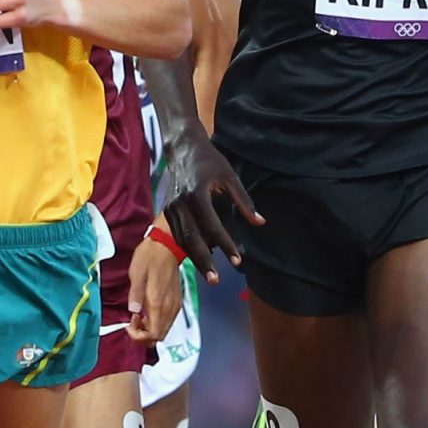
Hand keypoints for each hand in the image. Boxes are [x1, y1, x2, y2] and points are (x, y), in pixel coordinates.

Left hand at [126, 234, 184, 342]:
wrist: (167, 245)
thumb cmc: (150, 257)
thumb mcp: (136, 274)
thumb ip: (135, 295)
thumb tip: (133, 311)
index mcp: (158, 303)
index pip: (154, 335)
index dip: (140, 337)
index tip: (129, 325)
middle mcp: (169, 308)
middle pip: (159, 336)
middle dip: (143, 335)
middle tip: (132, 321)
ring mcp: (174, 305)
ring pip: (163, 329)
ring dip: (149, 328)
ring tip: (138, 314)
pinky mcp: (176, 301)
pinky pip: (167, 320)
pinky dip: (156, 321)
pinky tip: (147, 309)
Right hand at [157, 130, 261, 282]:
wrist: (181, 147)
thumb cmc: (210, 161)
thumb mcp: (230, 177)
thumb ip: (244, 201)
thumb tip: (260, 223)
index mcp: (197, 194)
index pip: (212, 225)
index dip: (226, 244)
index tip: (237, 260)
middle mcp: (181, 204)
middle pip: (192, 239)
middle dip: (204, 261)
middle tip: (216, 281)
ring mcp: (171, 208)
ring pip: (182, 240)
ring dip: (195, 259)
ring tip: (210, 276)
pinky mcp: (167, 210)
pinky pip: (178, 235)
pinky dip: (188, 249)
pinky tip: (199, 260)